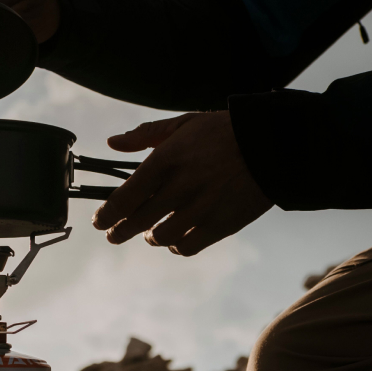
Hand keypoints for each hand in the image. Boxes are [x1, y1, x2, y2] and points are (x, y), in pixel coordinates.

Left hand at [92, 111, 272, 255]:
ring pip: (162, 236)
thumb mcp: (184, 124)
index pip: (126, 196)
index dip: (107, 214)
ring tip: (149, 234)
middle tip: (113, 235)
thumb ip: (145, 134)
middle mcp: (181, 186)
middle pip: (138, 220)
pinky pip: (189, 246)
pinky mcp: (222, 224)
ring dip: (150, 237)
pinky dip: (176, 246)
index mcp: (167, 160)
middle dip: (119, 231)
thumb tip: (113, 142)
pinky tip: (175, 239)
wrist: (272, 145)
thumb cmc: (224, 132)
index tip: (99, 221)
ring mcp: (202, 208)